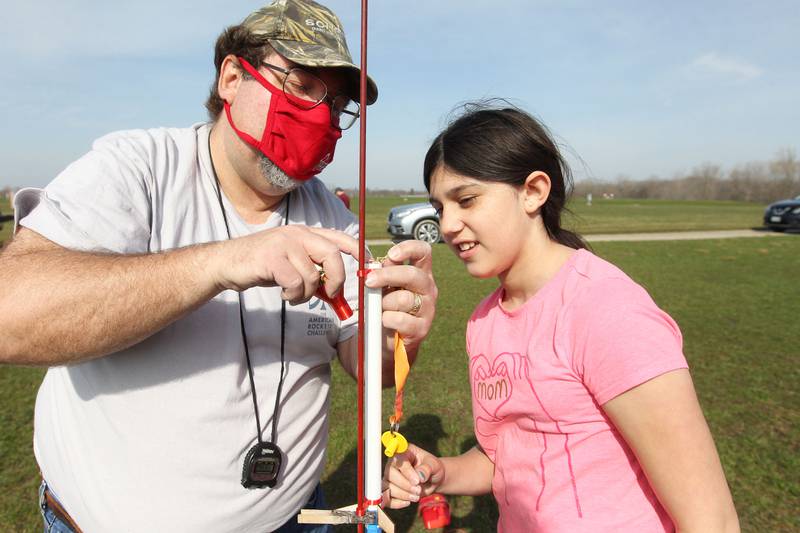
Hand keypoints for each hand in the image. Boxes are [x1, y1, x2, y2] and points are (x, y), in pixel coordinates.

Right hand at [213, 225, 360, 302]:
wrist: (227, 263)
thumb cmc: (262, 265)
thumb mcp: (292, 263)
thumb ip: (314, 270)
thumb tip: (337, 292)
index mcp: (306, 233)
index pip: (340, 237)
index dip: (359, 250)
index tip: (368, 264)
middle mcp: (298, 234)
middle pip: (333, 256)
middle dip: (337, 280)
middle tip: (330, 295)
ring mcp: (285, 244)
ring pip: (313, 276)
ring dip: (306, 294)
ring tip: (292, 294)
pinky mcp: (272, 259)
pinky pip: (296, 284)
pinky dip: (293, 296)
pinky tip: (283, 294)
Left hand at [365, 240, 437, 351]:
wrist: (390, 339)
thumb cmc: (387, 306)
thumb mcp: (385, 286)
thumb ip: (384, 272)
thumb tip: (375, 264)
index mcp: (421, 273)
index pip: (424, 252)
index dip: (409, 248)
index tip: (391, 255)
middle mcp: (428, 289)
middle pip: (413, 275)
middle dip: (387, 276)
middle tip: (369, 281)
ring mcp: (428, 309)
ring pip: (404, 299)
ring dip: (385, 303)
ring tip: (379, 308)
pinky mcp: (422, 329)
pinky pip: (400, 319)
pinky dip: (387, 319)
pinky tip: (384, 321)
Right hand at [382, 443, 444, 508]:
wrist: (433, 479)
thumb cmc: (432, 468)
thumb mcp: (434, 465)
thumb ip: (427, 468)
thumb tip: (420, 476)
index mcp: (403, 452)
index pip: (398, 460)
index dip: (406, 472)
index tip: (417, 481)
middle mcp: (393, 464)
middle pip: (389, 474)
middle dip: (404, 485)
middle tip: (418, 490)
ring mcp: (390, 477)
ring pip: (386, 487)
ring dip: (401, 495)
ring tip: (416, 497)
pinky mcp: (390, 489)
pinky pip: (386, 498)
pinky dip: (396, 503)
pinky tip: (407, 502)